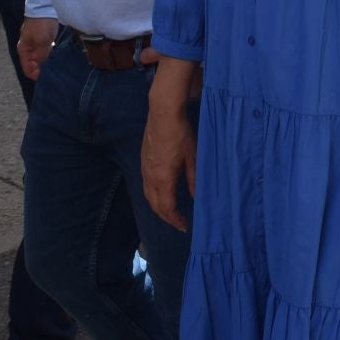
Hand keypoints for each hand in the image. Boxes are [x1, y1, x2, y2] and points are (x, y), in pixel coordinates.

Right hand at [17, 17, 56, 80]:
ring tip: (56, 64)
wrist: (45, 6)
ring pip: (40, 59)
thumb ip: (41, 56)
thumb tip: (42, 69)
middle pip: (33, 65)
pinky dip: (50, 55)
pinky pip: (44, 52)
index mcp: (23, 50)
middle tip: (55, 71)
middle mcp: (27, 48)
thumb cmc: (42, 23)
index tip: (49, 76)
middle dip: (43, 69)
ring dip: (47, 62)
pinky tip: (57, 56)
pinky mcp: (41, 39)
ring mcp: (34, 43)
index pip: (28, 69)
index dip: (37, 75)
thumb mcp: (42, 41)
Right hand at [142, 101, 196, 232]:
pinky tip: (162, 192)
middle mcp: (150, 176)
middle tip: (178, 222)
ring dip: (158, 207)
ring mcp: (144, 168)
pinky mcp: (143, 160)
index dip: (175, 220)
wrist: (163, 113)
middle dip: (166, 217)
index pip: (166, 208)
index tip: (184, 226)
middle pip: (155, 205)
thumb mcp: (193, 157)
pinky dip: (153, 195)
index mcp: (163, 178)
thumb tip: (195, 197)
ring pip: (148, 196)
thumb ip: (193, 179)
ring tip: (170, 212)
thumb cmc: (180, 133)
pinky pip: (146, 185)